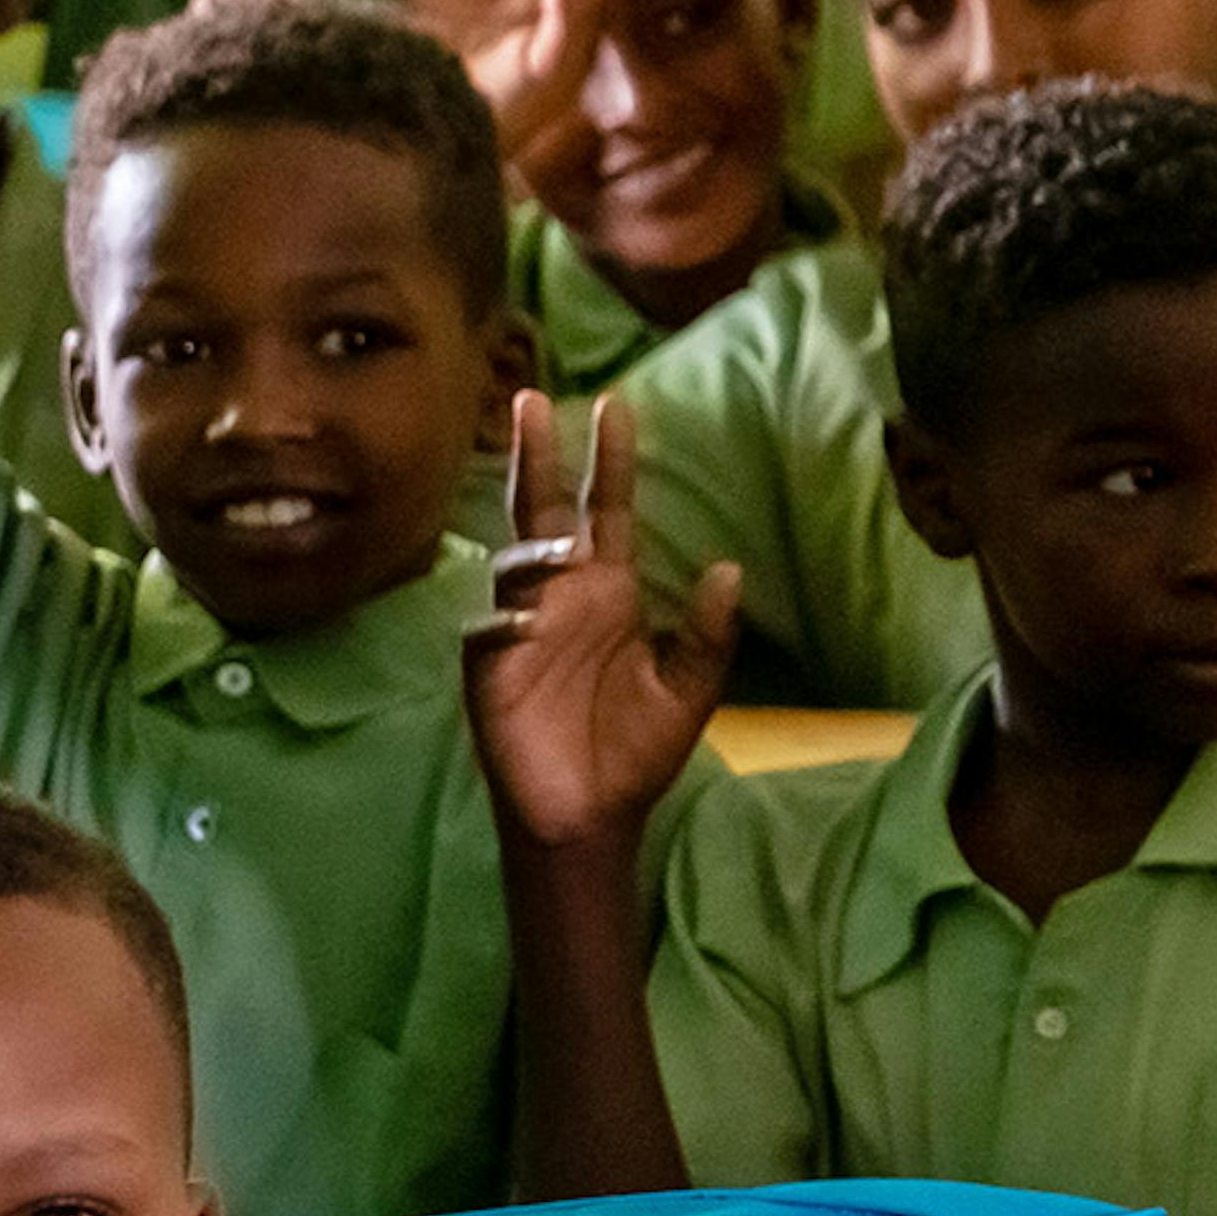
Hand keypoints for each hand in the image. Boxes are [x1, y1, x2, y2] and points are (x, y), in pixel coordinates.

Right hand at [466, 393, 738, 854]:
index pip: (608, 512)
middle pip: (544, 513)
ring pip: (514, 560)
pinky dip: (506, 617)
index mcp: (610, 594)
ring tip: (550, 523)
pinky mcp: (489, 666)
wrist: (590, 816)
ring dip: (528, 538)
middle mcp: (561, 598)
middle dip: (536, 458)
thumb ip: (706, 635)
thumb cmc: (634, 752)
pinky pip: (490, 628)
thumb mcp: (688, 693)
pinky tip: (524, 619)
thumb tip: (728, 569)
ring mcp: (520, 627)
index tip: (616, 406)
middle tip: (530, 399)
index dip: (610, 462)